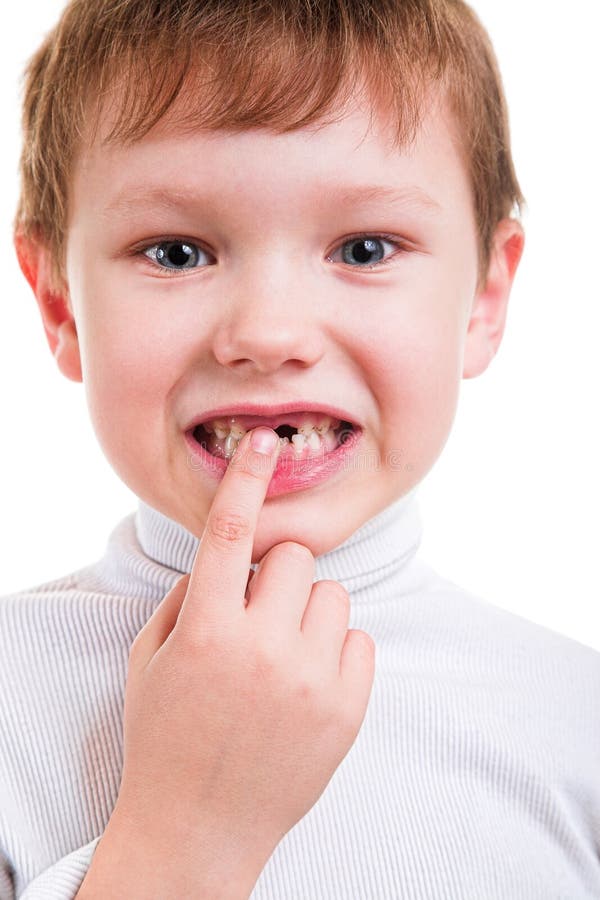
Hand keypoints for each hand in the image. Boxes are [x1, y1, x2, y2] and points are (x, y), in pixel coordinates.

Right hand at [114, 427, 375, 873]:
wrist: (201, 828)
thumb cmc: (165, 737)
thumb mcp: (151, 661)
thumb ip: (186, 598)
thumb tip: (226, 559)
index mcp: (207, 632)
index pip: (230, 534)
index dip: (247, 481)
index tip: (264, 441)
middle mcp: (263, 649)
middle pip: (294, 557)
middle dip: (274, 575)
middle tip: (256, 614)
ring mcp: (311, 680)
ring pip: (332, 593)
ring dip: (306, 611)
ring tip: (282, 654)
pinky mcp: (348, 708)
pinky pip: (358, 639)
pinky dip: (334, 649)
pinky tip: (307, 681)